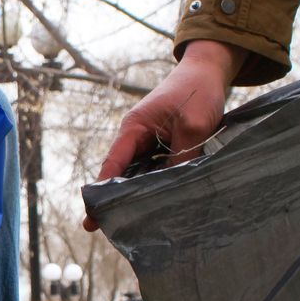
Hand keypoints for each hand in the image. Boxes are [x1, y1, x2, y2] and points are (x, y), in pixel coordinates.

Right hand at [86, 39, 244, 227]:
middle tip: (113, 230)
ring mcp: (149, 142)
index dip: (101, 193)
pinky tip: (161, 204)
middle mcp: (136, 137)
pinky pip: (154, 170)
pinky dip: (156, 185)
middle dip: (116, 200)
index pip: (112, 165)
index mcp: (134, 128)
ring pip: (138, 175)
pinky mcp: (162, 145)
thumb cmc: (198, 91)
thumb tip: (173, 190)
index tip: (91, 218)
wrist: (208, 70)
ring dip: (139, 195)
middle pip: (120, 174)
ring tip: (137, 225)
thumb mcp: (194, 126)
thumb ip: (181, 158)